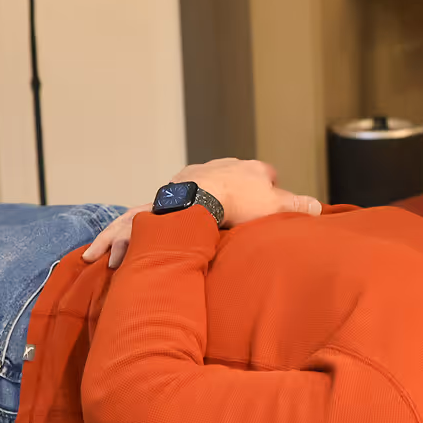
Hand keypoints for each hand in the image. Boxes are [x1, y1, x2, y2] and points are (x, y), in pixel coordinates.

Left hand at [82, 159, 321, 268]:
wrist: (207, 198)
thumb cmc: (246, 204)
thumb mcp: (279, 207)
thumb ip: (299, 207)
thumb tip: (319, 208)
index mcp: (241, 169)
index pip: (257, 173)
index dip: (264, 185)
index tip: (263, 199)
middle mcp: (208, 171)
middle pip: (207, 184)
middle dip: (203, 203)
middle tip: (198, 222)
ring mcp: (181, 184)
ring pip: (160, 207)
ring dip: (136, 231)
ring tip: (115, 254)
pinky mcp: (158, 202)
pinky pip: (133, 222)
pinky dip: (119, 238)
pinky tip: (103, 254)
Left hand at [171, 158, 321, 227]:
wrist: (198, 199)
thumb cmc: (238, 204)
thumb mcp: (276, 207)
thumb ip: (297, 206)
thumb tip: (319, 206)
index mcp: (257, 168)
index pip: (271, 175)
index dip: (272, 190)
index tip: (268, 205)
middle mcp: (233, 163)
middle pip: (244, 176)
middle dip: (244, 190)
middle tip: (244, 212)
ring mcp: (209, 167)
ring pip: (220, 179)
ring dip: (221, 192)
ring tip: (221, 214)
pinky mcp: (188, 176)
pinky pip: (198, 185)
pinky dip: (201, 195)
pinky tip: (201, 210)